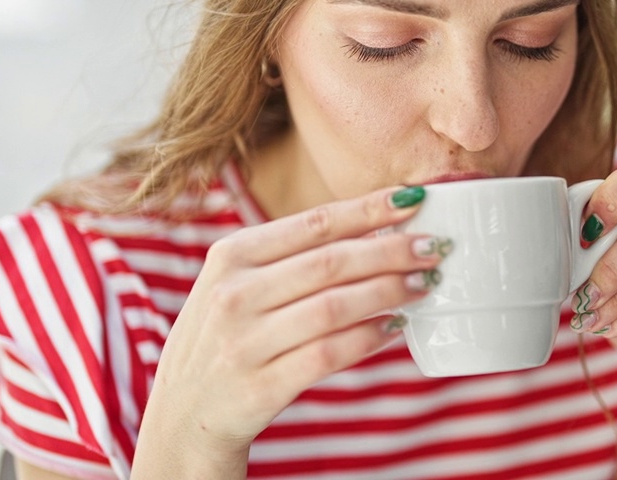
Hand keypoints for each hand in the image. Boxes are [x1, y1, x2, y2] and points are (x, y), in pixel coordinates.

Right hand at [140, 185, 446, 458]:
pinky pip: (328, 355)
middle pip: (331, 263)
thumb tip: (374, 229)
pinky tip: (393, 328)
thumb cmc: (226, 338)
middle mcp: (234, 295)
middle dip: (391, 251)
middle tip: (434, 248)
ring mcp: (244, 343)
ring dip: (388, 292)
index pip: (314, 223)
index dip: (369, 209)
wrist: (182, 416)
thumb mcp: (238, 285)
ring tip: (423, 285)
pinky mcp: (259, 387)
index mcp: (231, 256)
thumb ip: (291, 258)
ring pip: (335, 307)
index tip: (414, 200)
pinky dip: (368, 339)